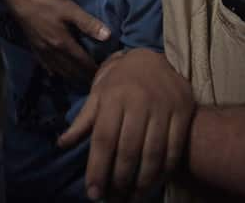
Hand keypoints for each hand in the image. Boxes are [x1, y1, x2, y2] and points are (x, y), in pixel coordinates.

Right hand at [0, 0, 110, 80]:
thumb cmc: (46, 1)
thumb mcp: (70, 9)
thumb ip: (88, 23)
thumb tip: (108, 36)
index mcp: (63, 43)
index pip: (82, 62)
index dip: (93, 69)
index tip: (104, 75)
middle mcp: (52, 51)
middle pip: (70, 69)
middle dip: (83, 77)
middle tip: (94, 82)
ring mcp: (41, 50)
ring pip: (58, 69)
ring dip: (70, 76)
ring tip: (79, 81)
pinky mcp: (33, 46)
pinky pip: (45, 64)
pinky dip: (53, 71)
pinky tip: (54, 73)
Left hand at [58, 48, 193, 200]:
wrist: (152, 57)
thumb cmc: (119, 80)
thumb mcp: (98, 94)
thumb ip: (83, 121)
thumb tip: (61, 143)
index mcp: (114, 97)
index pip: (104, 139)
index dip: (98, 169)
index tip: (93, 193)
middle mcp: (138, 101)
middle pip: (128, 149)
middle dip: (119, 180)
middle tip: (114, 199)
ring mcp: (163, 106)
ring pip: (153, 152)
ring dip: (143, 181)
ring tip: (133, 197)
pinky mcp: (183, 110)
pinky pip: (175, 147)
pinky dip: (165, 169)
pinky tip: (154, 182)